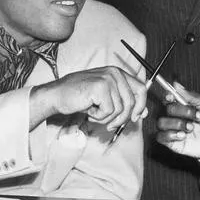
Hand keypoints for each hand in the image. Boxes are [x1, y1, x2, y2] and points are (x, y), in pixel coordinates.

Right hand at [30, 66, 147, 131]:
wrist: (57, 96)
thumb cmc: (80, 98)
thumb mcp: (105, 99)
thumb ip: (123, 102)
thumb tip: (142, 113)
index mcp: (118, 73)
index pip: (141, 88)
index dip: (141, 106)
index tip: (135, 118)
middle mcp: (115, 73)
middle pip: (133, 101)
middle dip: (123, 118)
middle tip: (111, 126)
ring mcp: (108, 79)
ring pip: (120, 109)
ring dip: (107, 118)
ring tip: (94, 113)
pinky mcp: (100, 87)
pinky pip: (109, 111)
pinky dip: (98, 116)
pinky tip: (89, 109)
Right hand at [156, 83, 199, 159]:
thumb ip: (193, 96)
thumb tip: (177, 85)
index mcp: (184, 104)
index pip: (169, 97)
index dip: (168, 96)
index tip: (172, 97)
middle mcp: (176, 116)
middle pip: (167, 108)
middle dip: (183, 111)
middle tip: (198, 116)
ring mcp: (173, 129)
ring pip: (161, 122)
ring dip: (177, 124)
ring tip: (191, 128)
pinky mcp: (172, 142)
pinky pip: (160, 137)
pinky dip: (170, 135)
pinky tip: (183, 136)